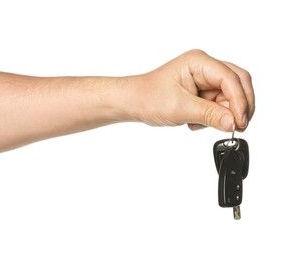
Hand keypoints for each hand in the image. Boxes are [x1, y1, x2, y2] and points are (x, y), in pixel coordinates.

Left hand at [126, 49, 254, 131]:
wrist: (134, 102)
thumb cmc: (148, 97)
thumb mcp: (180, 108)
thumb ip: (209, 115)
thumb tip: (232, 123)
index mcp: (199, 62)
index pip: (230, 78)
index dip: (239, 101)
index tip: (240, 122)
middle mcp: (204, 67)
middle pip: (237, 83)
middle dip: (239, 106)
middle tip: (237, 126)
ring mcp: (204, 79)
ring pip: (229, 96)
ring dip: (223, 114)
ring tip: (201, 124)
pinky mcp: (202, 91)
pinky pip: (219, 104)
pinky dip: (214, 116)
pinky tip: (195, 122)